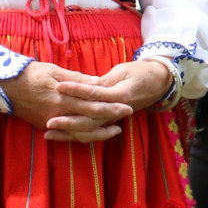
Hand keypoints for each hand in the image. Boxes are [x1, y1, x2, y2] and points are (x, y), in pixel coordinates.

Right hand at [0, 62, 133, 143]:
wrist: (3, 86)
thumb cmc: (30, 73)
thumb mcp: (55, 71)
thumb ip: (78, 80)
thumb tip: (98, 83)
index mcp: (64, 99)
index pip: (94, 106)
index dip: (112, 107)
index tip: (127, 106)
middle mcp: (59, 114)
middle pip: (90, 122)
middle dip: (110, 120)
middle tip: (128, 116)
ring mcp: (51, 122)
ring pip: (80, 133)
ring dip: (98, 133)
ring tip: (113, 130)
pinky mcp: (44, 125)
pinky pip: (67, 135)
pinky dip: (81, 135)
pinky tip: (91, 133)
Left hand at [47, 60, 174, 141]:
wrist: (158, 83)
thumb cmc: (140, 72)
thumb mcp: (123, 70)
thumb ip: (105, 80)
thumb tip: (87, 85)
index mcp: (120, 95)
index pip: (95, 93)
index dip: (76, 90)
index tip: (58, 87)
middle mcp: (116, 110)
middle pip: (90, 119)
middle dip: (68, 122)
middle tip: (48, 121)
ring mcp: (113, 119)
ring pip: (89, 131)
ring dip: (68, 134)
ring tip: (49, 133)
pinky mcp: (109, 122)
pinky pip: (92, 132)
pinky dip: (75, 136)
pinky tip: (60, 136)